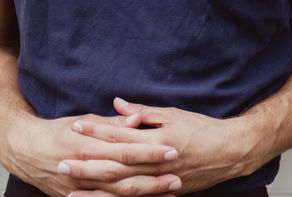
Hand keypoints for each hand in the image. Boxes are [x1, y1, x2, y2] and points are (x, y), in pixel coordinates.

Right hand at [2, 110, 182, 196]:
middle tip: (178, 175)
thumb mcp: (84, 120)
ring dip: (144, 194)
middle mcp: (83, 169)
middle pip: (123, 176)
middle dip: (152, 177)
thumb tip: (137, 118)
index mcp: (87, 145)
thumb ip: (113, 123)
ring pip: (116, 195)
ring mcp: (79, 188)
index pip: (124, 149)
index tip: (171, 149)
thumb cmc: (57, 132)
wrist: (24, 150)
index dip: (149, 151)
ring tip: (169, 191)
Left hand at [61, 98, 258, 195]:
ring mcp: (160, 182)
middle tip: (61, 163)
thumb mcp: (173, 114)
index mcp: (157, 140)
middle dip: (87, 166)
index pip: (120, 136)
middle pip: (115, 167)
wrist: (230, 152)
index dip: (97, 131)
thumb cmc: (202, 130)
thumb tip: (118, 104)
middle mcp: (156, 164)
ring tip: (71, 190)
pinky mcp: (164, 193)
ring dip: (95, 191)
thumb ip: (143, 112)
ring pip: (122, 190)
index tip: (75, 126)